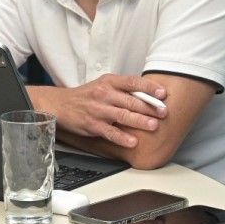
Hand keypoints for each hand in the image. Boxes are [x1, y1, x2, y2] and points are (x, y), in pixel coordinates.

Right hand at [39, 74, 167, 148]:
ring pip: (122, 115)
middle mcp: (104, 94)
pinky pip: (110, 132)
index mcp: (109, 82)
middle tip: (164, 112)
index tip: (162, 93)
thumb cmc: (86, 96)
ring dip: (140, 121)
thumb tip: (149, 95)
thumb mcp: (103, 85)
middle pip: (130, 100)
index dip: (149, 87)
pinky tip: (132, 142)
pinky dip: (122, 137)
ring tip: (154, 126)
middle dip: (149, 107)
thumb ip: (123, 89)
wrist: (60, 105)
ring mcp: (98, 110)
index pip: (132, 82)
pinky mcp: (92, 125)